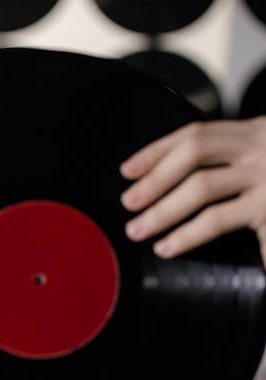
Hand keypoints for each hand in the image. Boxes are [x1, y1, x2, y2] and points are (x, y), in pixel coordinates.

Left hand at [119, 117, 265, 267]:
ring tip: (140, 231)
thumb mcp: (262, 159)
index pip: (195, 134)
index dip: (156, 151)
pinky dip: (190, 235)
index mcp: (253, 133)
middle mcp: (260, 147)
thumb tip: (170, 178)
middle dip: (155, 180)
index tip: (126, 171)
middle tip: (129, 205)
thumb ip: (231, 162)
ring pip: (202, 190)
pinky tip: (171, 247)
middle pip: (194, 155)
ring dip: (164, 211)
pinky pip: (220, 220)